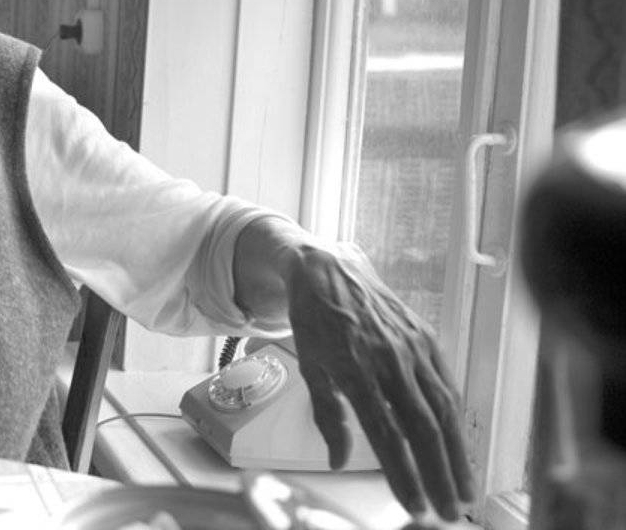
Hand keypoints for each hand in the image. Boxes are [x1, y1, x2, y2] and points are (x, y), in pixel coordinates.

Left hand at [280, 243, 473, 522]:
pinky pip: (447, 384)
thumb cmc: (313, 320)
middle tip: (449, 511)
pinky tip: (461, 446)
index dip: (403, 473)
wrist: (327, 268)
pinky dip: (457, 419)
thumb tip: (338, 462)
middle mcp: (389, 358)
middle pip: (423, 426)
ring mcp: (413, 346)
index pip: (385, 433)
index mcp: (354, 367)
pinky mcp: (427, 338)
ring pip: (444, 409)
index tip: (415, 505)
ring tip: (463, 490)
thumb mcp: (309, 367)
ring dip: (457, 454)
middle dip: (439, 474)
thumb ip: (328, 417)